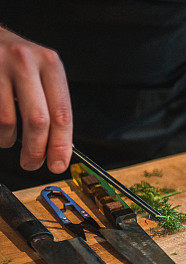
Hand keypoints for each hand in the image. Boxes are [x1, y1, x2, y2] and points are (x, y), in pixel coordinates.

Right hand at [0, 28, 71, 173]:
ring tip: (9, 142)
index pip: (62, 113)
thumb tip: (62, 147)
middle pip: (38, 120)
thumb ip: (52, 105)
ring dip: (9, 141)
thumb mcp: (40, 73)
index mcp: (50, 64)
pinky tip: (0, 130)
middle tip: (32, 164)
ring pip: (8, 121)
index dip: (61, 145)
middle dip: (36, 150)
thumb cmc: (16, 60)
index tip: (58, 164)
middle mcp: (25, 62)